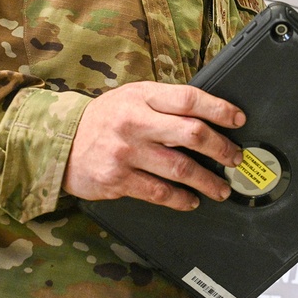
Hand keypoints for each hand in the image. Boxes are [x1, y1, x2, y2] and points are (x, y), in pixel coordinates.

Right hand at [63, 81, 244, 210]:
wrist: (59, 141)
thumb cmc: (104, 118)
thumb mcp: (132, 97)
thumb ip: (165, 103)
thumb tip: (208, 114)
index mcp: (142, 97)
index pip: (189, 99)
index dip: (219, 109)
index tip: (238, 119)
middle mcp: (136, 122)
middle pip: (191, 134)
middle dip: (221, 148)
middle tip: (235, 158)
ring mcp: (126, 153)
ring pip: (180, 168)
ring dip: (208, 181)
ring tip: (220, 187)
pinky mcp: (118, 180)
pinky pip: (159, 192)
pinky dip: (181, 199)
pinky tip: (191, 200)